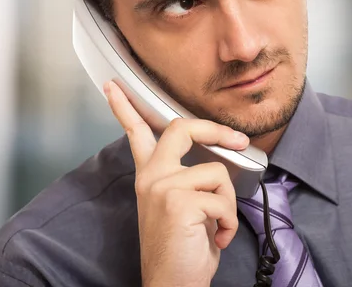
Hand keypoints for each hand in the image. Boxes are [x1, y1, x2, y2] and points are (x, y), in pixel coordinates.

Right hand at [104, 81, 248, 286]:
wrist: (174, 284)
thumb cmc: (183, 247)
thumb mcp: (183, 206)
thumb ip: (189, 179)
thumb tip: (216, 161)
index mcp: (150, 176)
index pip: (136, 134)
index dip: (125, 107)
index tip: (114, 85)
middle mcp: (152, 177)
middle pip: (182, 128)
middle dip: (215, 130)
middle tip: (237, 138)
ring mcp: (163, 186)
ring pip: (218, 172)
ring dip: (228, 204)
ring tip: (217, 226)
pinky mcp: (179, 201)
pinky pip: (223, 200)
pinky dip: (229, 223)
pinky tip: (217, 238)